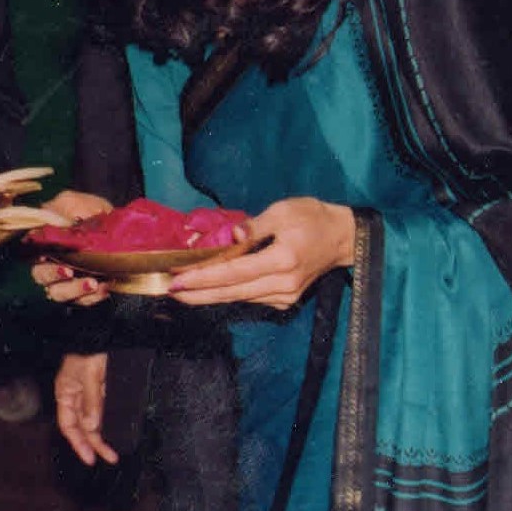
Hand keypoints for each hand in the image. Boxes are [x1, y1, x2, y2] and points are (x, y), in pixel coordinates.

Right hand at [31, 189, 111, 304]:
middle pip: (40, 276)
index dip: (34, 255)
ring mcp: (66, 280)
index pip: (28, 252)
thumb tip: (47, 215)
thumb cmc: (90, 211)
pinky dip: (93, 297)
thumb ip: (59, 208)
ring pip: (58, 293)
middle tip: (69, 271)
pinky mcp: (83, 292)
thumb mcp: (73, 202)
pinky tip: (104, 287)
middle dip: (53, 275)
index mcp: (42, 241)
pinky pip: (83, 301)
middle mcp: (49, 263)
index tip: (45, 255)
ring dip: (74, 290)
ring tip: (92, 283)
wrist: (121, 226)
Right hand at [55, 352, 117, 465]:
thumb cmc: (89, 349)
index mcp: (65, 393)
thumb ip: (91, 401)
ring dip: (103, 434)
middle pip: (83, 426)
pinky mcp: (102, 388)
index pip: (68, 425)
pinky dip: (109, 421)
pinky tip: (116, 429)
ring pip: (94, 420)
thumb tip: (91, 427)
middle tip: (110, 457)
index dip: (78, 443)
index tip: (90, 458)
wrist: (100, 331)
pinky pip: (104, 409)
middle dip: (95, 443)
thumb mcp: (90, 376)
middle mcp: (75, 395)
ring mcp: (89, 392)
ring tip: (114, 448)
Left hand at [167, 196, 354, 308]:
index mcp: (282, 259)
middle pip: (233, 292)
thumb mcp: (283, 211)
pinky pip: (250, 297)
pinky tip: (209, 290)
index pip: (234, 272)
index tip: (177, 281)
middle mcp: (283, 283)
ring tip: (183, 292)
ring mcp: (285, 295)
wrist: (342, 238)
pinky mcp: (285, 299)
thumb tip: (233, 236)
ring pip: (240, 298)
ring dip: (210, 295)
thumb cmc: (311, 218)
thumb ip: (254, 226)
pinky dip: (229, 294)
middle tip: (170, 292)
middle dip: (199, 294)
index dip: (203, 278)